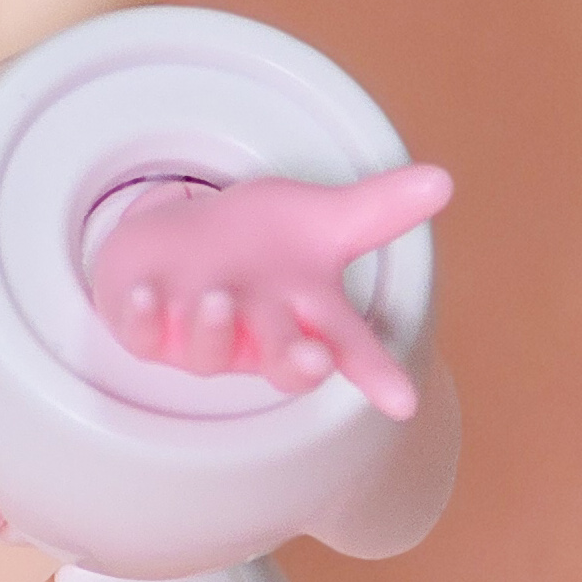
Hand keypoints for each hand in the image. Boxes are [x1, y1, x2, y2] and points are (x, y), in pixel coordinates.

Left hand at [86, 165, 450, 414]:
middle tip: (312, 359)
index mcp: (302, 316)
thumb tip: (443, 180)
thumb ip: (379, 208)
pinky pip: (140, 332)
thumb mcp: (320, 220)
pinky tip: (140, 295)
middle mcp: (255, 333)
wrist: (178, 244)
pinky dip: (138, 316)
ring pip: (209, 351)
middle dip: (296, 363)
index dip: (375, 375)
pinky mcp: (145, 327)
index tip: (402, 402)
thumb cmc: (256, 243)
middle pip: (282, 360)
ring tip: (220, 299)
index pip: (349, 349)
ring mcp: (199, 334)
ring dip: (214, 329)